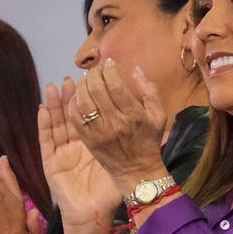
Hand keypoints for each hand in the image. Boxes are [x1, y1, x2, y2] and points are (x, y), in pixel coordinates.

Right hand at [40, 82, 122, 227]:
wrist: (95, 214)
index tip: (93, 79)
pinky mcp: (50, 162)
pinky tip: (42, 108)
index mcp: (93, 143)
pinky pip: (45, 140)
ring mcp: (61, 153)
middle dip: (72, 96)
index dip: (89, 98)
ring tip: (54, 86)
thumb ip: (126, 139)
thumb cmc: (110, 189)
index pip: (89, 115)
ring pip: (56, 123)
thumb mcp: (121, 159)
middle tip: (73, 78)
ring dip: (55, 105)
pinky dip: (43, 124)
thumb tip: (138, 118)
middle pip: (71, 116)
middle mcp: (75, 146)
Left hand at [66, 61, 168, 194]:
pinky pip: (75, 117)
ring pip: (83, 102)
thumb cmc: (149, 140)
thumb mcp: (159, 115)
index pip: (116, 86)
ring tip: (87, 80)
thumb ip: (150, 90)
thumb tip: (135, 69)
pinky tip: (79, 96)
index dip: (110, 70)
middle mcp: (114, 123)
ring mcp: (98, 132)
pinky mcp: (87, 140)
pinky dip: (73, 102)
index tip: (109, 62)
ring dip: (82, 86)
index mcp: (133, 115)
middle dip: (94, 74)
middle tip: (96, 69)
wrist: (137, 171)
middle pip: (97, 90)